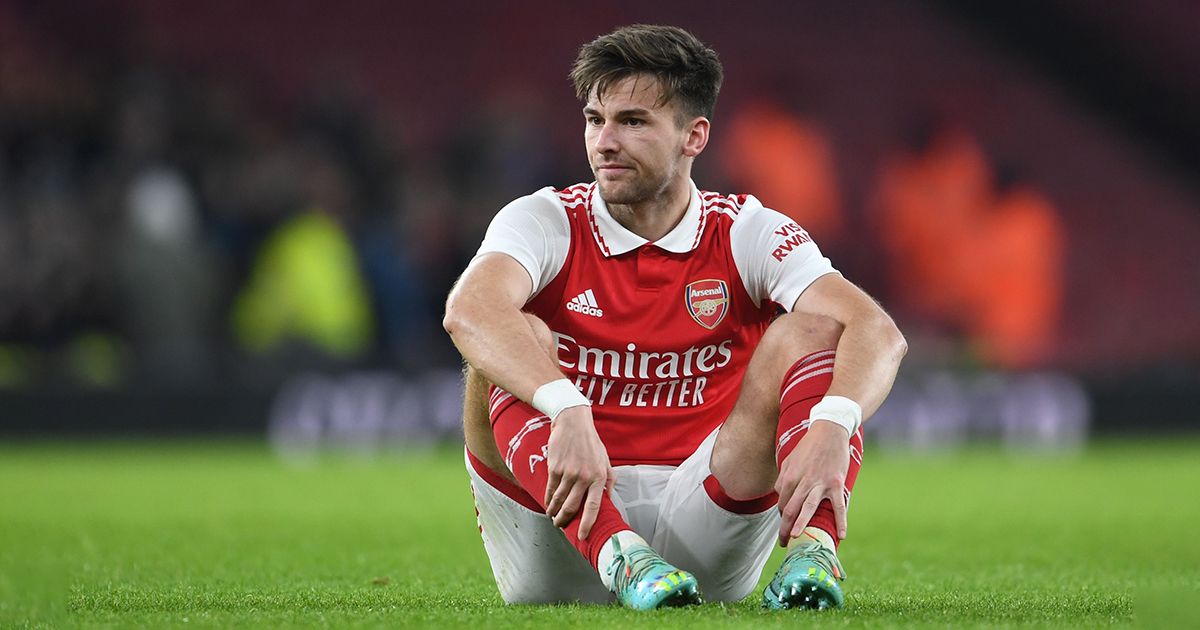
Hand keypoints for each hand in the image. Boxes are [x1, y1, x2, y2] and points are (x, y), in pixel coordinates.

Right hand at [543, 406, 614, 538]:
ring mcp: (568, 472)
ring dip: (554, 511)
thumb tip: (608, 500)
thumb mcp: (605, 460)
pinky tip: (547, 503)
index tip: (582, 536)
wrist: (573, 422)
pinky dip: (548, 499)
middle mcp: (584, 477)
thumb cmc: (591, 443)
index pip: (593, 507)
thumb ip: (608, 481)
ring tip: (552, 516)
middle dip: (564, 520)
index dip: (587, 524)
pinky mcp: (555, 468)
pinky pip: (550, 489)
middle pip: (572, 507)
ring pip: (559, 500)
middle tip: (561, 526)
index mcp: (598, 477)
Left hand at [775, 421, 850, 545]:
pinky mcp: (836, 483)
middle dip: (786, 529)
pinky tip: (841, 535)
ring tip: (798, 540)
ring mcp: (820, 483)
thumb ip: (783, 478)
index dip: (783, 517)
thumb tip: (779, 495)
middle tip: (785, 544)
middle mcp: (802, 481)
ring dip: (802, 526)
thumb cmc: (808, 446)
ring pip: (807, 508)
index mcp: (789, 476)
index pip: (782, 503)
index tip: (786, 526)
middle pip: (790, 510)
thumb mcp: (790, 460)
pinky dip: (840, 521)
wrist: (829, 430)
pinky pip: (838, 506)